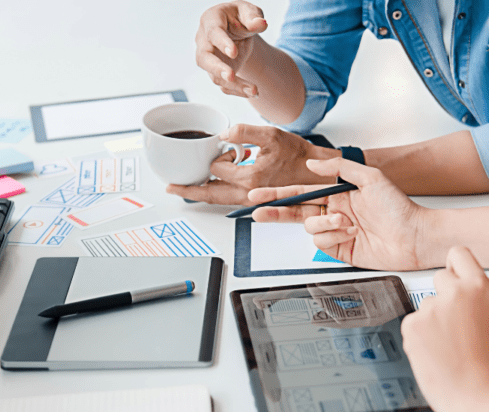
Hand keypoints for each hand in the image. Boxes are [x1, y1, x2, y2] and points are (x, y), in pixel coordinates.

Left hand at [166, 125, 336, 204]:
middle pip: (209, 195)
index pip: (218, 168)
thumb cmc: (299, 156)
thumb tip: (224, 134)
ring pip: (218, 200)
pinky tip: (210, 186)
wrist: (317, 174)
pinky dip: (215, 194)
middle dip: (188, 190)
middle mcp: (247, 194)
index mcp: (250, 179)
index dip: (220, 155)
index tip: (233, 149)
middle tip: (171, 187)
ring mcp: (250, 200)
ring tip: (183, 189)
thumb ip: (245, 132)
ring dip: (200, 193)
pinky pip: (228, 200)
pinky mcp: (254, 201)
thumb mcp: (272, 136)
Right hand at [195, 2, 268, 97]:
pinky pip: (223, 84)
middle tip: (230, 76)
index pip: (213, 32)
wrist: (238, 29)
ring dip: (233, 85)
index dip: (222, 43)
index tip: (234, 53)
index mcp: (211, 20)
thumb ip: (253, 17)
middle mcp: (204, 40)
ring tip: (253, 90)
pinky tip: (251, 92)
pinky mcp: (216, 72)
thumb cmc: (239, 17)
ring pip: (214, 76)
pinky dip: (237, 90)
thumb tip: (260, 24)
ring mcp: (208, 58)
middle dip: (217, 68)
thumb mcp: (249, 11)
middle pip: (204, 58)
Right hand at [249, 157, 428, 270]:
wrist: (415, 236)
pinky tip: (350, 234)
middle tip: (258, 212)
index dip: (278, 194)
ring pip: (310, 228)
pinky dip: (333, 237)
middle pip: (295, 212)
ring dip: (324, 224)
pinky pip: (321, 243)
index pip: (301, 192)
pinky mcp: (340, 250)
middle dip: (276, 211)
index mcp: (339, 194)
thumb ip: (340, 169)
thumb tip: (314, 165)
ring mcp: (336, 232)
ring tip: (346, 223)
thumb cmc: (399, 208)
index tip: (260, 194)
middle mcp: (335, 212)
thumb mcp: (371, 178)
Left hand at [400, 247, 488, 411]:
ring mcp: (431, 308)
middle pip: (439, 278)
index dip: (454, 265)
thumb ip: (479, 299)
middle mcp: (455, 293)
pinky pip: (412, 325)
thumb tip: (467, 290)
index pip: (459, 254)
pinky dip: (419, 338)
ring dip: (431, 322)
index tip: (452, 272)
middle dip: (443, 297)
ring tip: (448, 347)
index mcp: (481, 288)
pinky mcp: (412, 325)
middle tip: (453, 323)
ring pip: (425, 306)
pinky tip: (435, 353)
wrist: (476, 395)